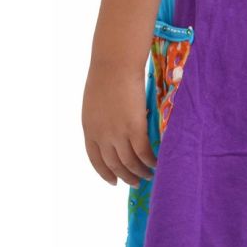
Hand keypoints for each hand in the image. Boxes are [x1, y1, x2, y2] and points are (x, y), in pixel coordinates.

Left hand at [82, 62, 154, 186]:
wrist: (114, 63)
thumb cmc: (106, 77)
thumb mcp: (94, 105)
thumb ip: (100, 122)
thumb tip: (112, 134)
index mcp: (89, 129)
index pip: (96, 160)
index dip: (105, 173)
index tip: (114, 182)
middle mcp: (102, 135)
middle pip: (115, 165)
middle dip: (126, 177)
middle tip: (137, 183)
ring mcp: (118, 133)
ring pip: (130, 163)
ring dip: (140, 172)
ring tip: (149, 175)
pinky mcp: (135, 128)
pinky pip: (144, 153)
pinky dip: (151, 161)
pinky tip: (157, 163)